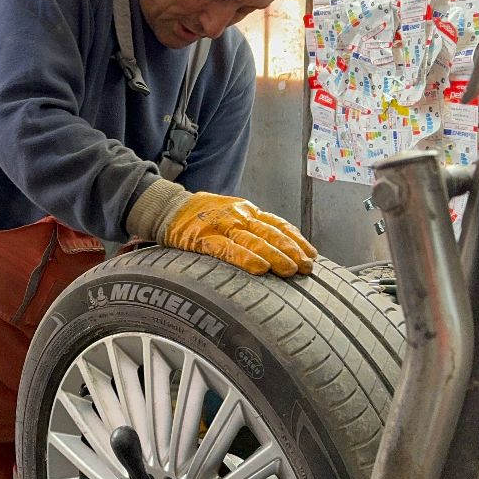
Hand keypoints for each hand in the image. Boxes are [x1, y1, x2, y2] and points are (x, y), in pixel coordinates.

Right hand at [162, 193, 316, 276]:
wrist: (166, 207)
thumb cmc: (200, 217)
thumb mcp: (230, 215)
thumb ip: (250, 228)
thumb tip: (278, 249)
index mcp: (246, 210)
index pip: (277, 224)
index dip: (296, 240)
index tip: (312, 255)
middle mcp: (237, 215)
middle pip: (270, 233)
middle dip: (291, 250)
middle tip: (306, 268)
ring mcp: (220, 226)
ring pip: (253, 240)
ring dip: (275, 256)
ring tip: (290, 271)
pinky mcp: (202, 238)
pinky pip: (227, 249)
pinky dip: (245, 258)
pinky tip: (259, 268)